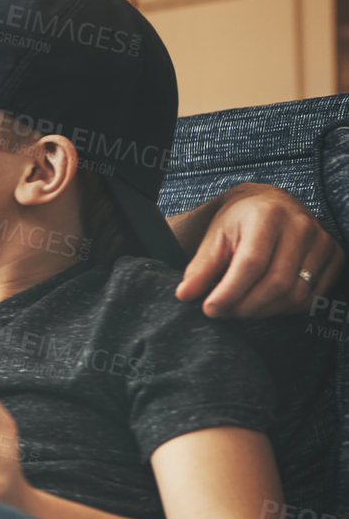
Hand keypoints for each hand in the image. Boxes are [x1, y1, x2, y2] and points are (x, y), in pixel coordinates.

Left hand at [175, 183, 343, 317]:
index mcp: (267, 216)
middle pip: (276, 282)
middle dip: (245, 306)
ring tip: (240, 309)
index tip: (210, 309)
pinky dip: (286, 308)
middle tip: (223, 313)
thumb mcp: (215, 237)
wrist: (271, 205)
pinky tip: (265, 304)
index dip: (230, 292)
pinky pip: (313, 296)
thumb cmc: (238, 222)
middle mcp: (301, 226)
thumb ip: (200, 267)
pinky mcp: (334, 256)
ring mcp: (322, 241)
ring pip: (297, 294)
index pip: (251, 263)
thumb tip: (185, 295)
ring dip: (264, 311)